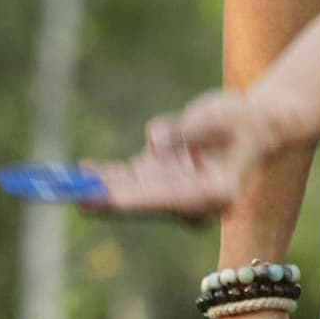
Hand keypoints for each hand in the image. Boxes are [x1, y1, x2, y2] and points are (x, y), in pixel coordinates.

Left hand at [86, 87, 282, 219]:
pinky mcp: (165, 177)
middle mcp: (190, 199)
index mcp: (210, 193)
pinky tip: (83, 172)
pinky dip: (109, 175)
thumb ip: (187, 131)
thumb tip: (154, 142)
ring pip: (131, 191)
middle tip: (70, 196)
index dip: (126, 197)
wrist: (255, 125)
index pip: (160, 197)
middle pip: (140, 200)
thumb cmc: (241, 120)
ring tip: (64, 184)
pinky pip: (131, 179)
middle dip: (104, 197)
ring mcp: (175, 189)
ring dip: (99, 188)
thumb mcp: (218, 119)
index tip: (98, 198)